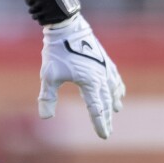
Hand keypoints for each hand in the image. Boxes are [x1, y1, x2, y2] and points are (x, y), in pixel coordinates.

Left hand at [38, 14, 124, 138]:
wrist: (67, 27)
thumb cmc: (57, 51)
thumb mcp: (49, 75)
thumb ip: (48, 96)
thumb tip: (45, 116)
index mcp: (90, 83)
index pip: (96, 108)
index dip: (100, 123)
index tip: (104, 136)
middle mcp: (101, 77)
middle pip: (106, 101)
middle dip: (106, 116)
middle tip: (107, 130)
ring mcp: (105, 67)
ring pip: (113, 89)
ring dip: (113, 101)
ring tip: (116, 109)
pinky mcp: (104, 59)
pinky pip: (114, 77)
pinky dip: (117, 86)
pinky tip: (118, 89)